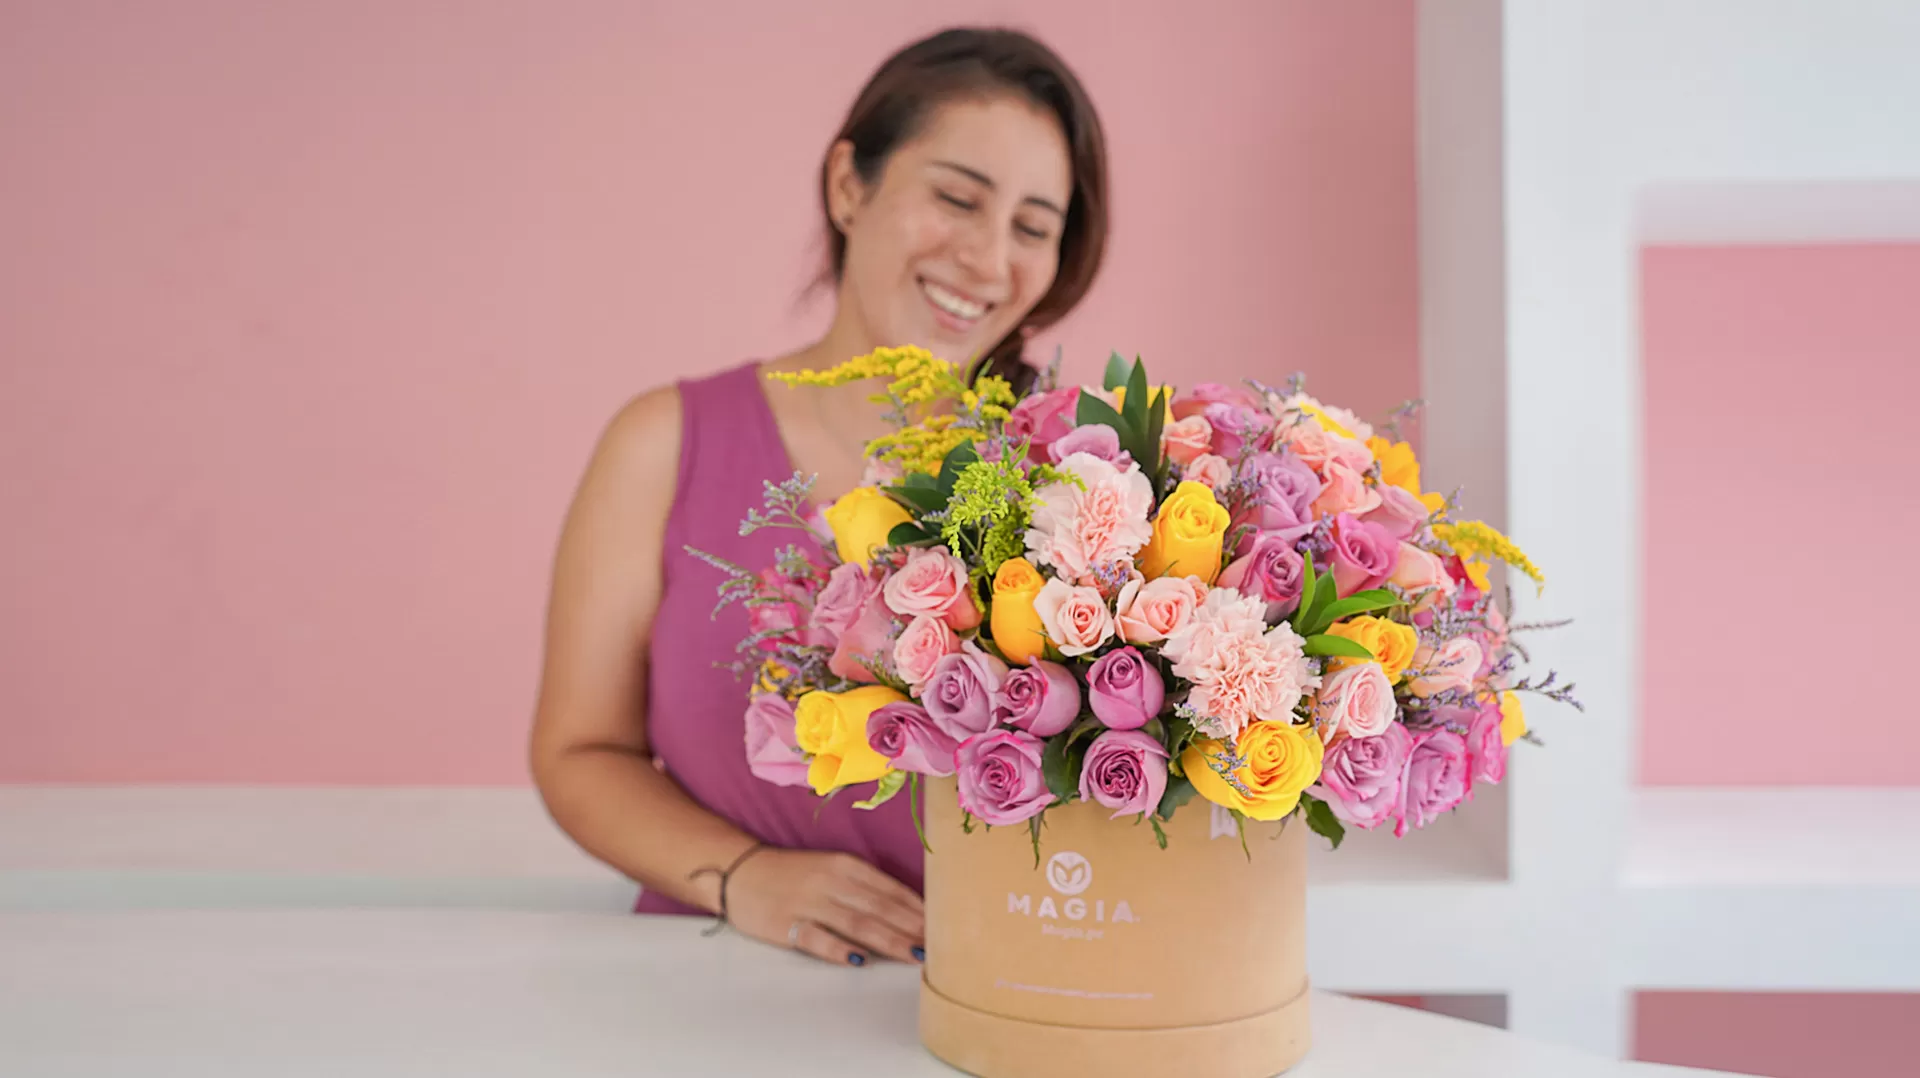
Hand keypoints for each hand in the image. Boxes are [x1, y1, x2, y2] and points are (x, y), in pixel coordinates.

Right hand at [726, 848, 923, 966]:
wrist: (739, 871)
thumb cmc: (795, 874)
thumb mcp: (832, 869)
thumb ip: (867, 888)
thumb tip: (910, 912)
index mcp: (846, 865)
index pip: (891, 889)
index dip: (918, 909)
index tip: (945, 926)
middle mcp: (831, 881)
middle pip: (879, 908)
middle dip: (912, 928)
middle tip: (941, 946)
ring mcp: (808, 903)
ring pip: (856, 923)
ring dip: (888, 941)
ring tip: (914, 956)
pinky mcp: (786, 924)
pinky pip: (817, 938)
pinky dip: (839, 949)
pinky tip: (860, 961)